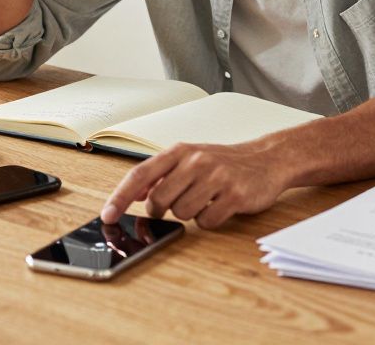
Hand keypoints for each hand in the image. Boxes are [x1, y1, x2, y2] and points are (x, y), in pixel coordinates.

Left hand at [100, 140, 289, 229]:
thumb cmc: (224, 161)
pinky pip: (207, 222)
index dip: (119, 197)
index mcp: (180, 151)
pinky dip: (210, 220)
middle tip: (175, 204)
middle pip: (158, 200)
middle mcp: (196, 161)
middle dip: (162, 210)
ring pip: (182, 214)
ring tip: (205, 200)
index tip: (107, 215)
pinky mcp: (234, 196)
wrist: (267, 158)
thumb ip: (161, 175)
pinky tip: (220, 206)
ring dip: (190, 214)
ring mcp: (216, 178)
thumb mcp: (190, 159)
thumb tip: (131, 194)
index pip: (140, 175)